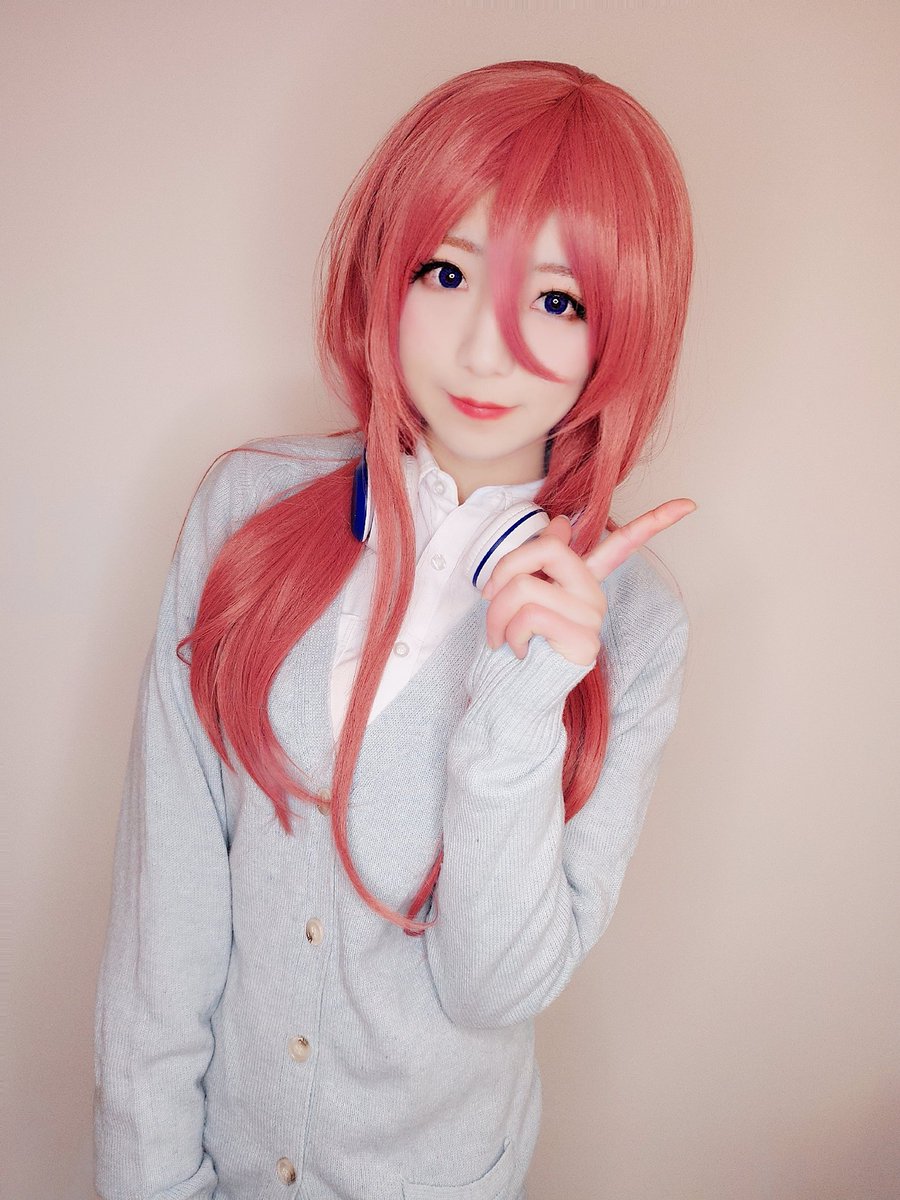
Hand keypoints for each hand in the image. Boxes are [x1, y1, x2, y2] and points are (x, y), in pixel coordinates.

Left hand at [480, 499, 697, 665]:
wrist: (515, 693)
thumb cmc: (517, 642)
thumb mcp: (523, 595)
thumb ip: (541, 559)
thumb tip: (559, 523)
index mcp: (582, 578)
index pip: (625, 542)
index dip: (657, 520)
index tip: (688, 504)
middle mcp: (593, 594)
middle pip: (547, 548)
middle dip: (503, 568)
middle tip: (487, 595)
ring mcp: (591, 617)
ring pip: (525, 585)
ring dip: (495, 611)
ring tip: (498, 634)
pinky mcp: (583, 640)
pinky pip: (530, 615)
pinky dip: (508, 631)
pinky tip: (516, 648)